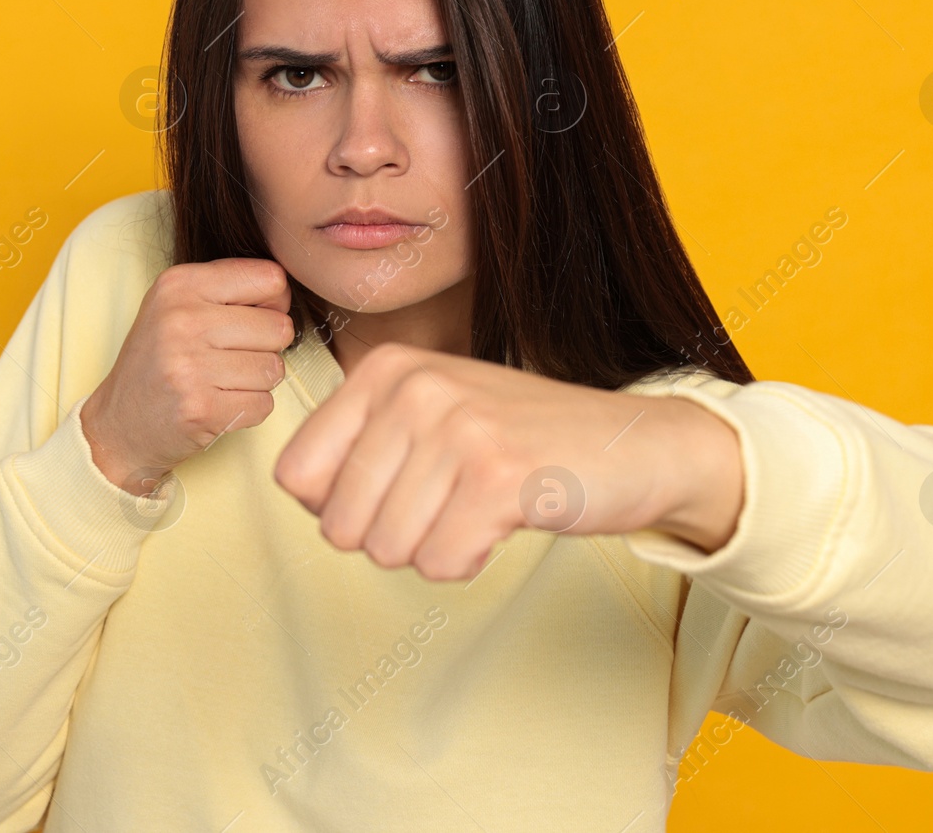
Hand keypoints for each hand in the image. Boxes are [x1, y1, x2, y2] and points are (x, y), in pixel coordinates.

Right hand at [80, 258, 295, 494]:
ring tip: (222, 382)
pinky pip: (263, 404)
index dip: (274, 303)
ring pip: (274, 369)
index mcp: (179, 285)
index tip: (251, 319)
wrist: (119, 423)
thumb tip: (286, 294)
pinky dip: (249, 409)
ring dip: (257, 381)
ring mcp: (189, 366)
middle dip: (267, 347)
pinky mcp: (201, 409)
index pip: (270, 279)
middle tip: (232, 358)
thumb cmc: (159, 360)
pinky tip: (219, 404)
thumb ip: (229, 288)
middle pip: (279, 328)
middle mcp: (182, 320)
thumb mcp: (178, 305)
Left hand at [273, 343, 744, 579]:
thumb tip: (305, 498)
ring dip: (432, 549)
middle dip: (389, 536)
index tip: (395, 491)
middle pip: (338, 524)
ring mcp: (458, 427)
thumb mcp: (429, 415)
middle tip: (445, 505)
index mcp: (384, 369)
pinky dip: (469, 561)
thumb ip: (359, 446)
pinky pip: (440, 564)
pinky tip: (502, 522)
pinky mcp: (499, 476)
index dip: (339, 507)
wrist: (637, 447)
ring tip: (477, 508)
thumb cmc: (522, 440)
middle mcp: (414, 387)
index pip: (295, 475)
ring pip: (386, 549)